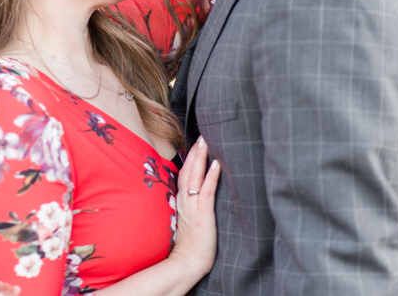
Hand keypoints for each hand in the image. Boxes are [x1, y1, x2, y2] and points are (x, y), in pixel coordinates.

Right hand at [169, 136, 219, 278]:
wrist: (188, 263)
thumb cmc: (191, 245)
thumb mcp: (189, 221)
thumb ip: (190, 206)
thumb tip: (196, 196)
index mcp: (181, 202)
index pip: (183, 175)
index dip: (189, 159)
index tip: (195, 144)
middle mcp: (184, 201)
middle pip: (186, 171)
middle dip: (194, 152)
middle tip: (201, 136)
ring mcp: (192, 207)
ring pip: (194, 177)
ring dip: (200, 158)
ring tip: (205, 142)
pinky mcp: (202, 215)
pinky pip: (205, 191)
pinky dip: (211, 177)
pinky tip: (216, 165)